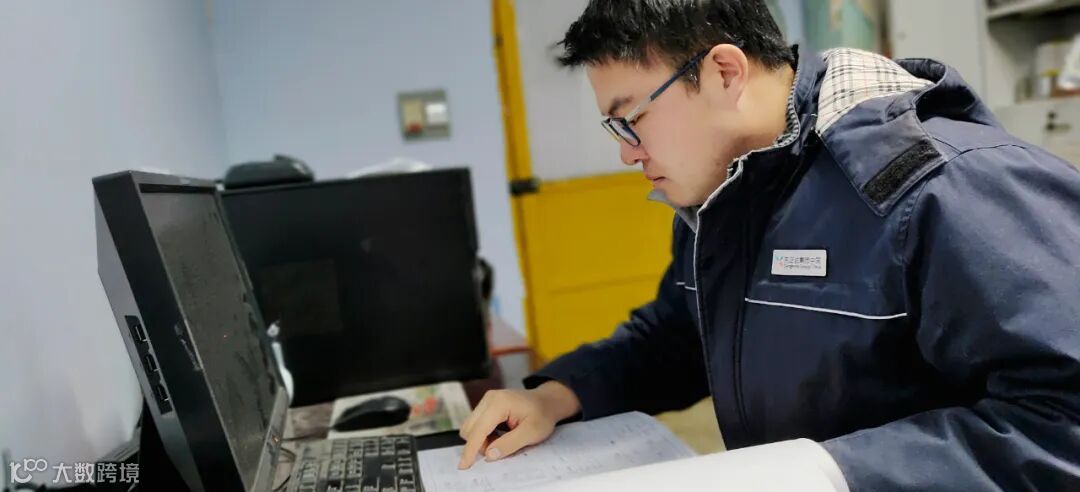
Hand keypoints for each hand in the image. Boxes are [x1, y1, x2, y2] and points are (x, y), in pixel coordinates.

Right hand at [457, 381, 579, 468]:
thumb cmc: (542, 415)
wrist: (547, 402)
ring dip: (482, 440)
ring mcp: (487, 400)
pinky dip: (484, 434)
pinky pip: (476, 424)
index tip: (465, 465)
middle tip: (501, 449)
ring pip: (471, 427)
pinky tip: (499, 434)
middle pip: (470, 429)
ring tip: (503, 440)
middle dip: (480, 445)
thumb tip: (489, 454)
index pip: (478, 430)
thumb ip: (509, 444)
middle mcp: (490, 398)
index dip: (471, 449)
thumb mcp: (532, 433)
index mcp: (500, 403)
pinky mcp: (486, 404)